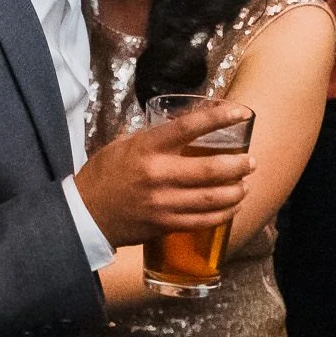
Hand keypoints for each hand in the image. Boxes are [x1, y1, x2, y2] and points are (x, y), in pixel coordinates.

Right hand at [72, 99, 255, 249]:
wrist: (84, 214)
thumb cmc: (104, 174)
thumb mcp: (123, 144)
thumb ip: (154, 135)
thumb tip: (185, 122)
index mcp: (147, 148)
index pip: (189, 127)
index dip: (219, 118)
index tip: (241, 112)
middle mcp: (158, 175)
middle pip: (210, 169)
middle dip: (239, 165)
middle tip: (251, 161)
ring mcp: (162, 203)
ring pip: (212, 198)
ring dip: (236, 191)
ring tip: (246, 184)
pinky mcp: (165, 225)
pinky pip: (203, 221)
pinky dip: (223, 214)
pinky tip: (232, 207)